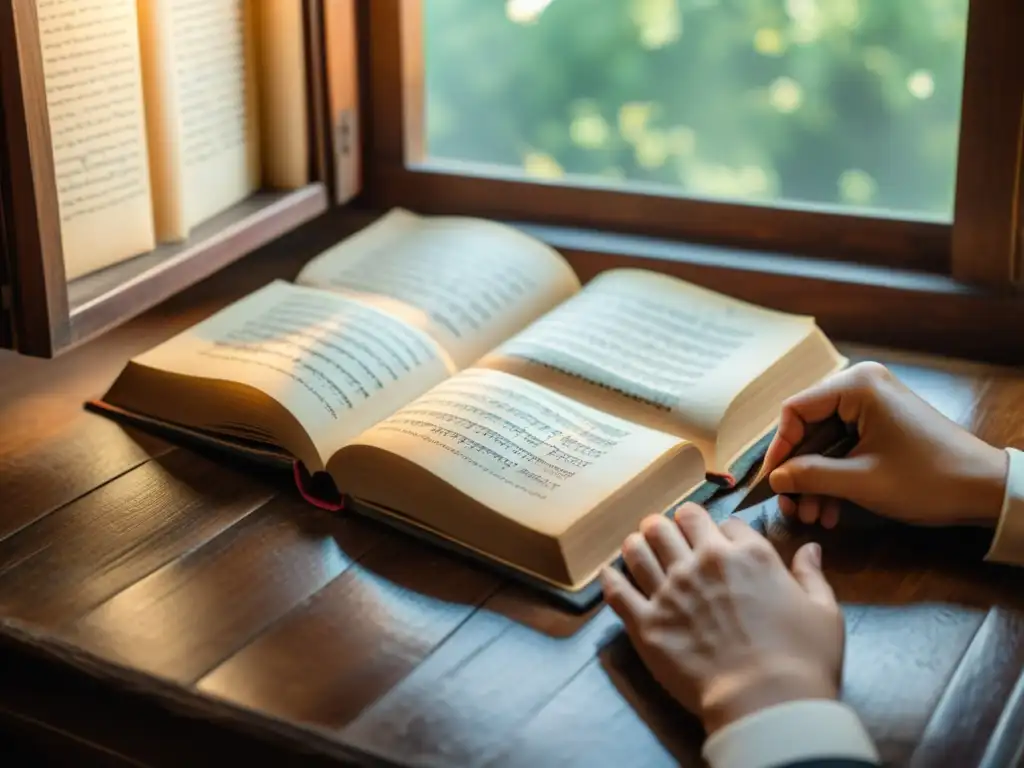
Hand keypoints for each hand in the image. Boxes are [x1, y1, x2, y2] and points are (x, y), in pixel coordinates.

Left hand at [601, 504, 843, 734]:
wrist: (767, 702)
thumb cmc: (803, 659)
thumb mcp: (824, 612)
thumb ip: (811, 575)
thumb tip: (811, 548)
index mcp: (747, 554)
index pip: (724, 521)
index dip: (720, 530)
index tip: (718, 542)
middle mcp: (704, 562)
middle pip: (675, 522)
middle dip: (673, 524)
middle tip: (671, 535)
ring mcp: (671, 590)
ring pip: (640, 546)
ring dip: (640, 543)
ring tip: (640, 547)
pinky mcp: (647, 622)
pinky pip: (616, 590)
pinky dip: (611, 578)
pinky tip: (610, 573)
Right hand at [762, 361, 1007, 528]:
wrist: (986, 490)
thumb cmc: (927, 479)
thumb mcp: (861, 481)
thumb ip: (810, 475)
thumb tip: (774, 478)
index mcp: (856, 386)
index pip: (795, 411)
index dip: (779, 449)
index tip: (772, 483)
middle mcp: (861, 386)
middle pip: (808, 428)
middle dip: (799, 472)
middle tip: (791, 507)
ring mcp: (872, 405)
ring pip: (824, 442)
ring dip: (815, 480)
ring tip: (813, 516)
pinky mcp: (881, 424)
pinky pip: (843, 446)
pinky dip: (834, 476)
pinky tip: (830, 509)